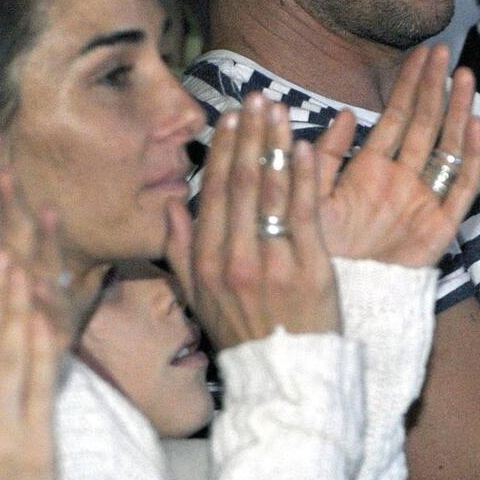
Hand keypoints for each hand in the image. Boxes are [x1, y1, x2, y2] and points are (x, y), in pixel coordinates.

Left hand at [0, 130, 65, 398]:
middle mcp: (10, 281)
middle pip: (12, 227)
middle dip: (6, 191)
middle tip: (1, 150)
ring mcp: (31, 308)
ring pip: (38, 264)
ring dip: (38, 238)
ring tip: (39, 208)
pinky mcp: (43, 342)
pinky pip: (48, 316)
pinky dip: (46, 297)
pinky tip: (39, 280)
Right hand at [167, 94, 338, 349]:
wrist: (284, 380)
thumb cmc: (242, 336)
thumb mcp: (197, 298)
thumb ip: (179, 252)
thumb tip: (168, 207)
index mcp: (205, 263)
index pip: (214, 193)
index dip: (223, 150)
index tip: (230, 116)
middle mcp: (235, 258)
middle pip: (242, 183)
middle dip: (250, 135)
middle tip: (257, 98)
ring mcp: (273, 263)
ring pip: (272, 191)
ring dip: (275, 143)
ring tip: (279, 109)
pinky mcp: (310, 269)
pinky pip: (305, 212)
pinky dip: (303, 176)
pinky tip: (303, 146)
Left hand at [312, 45, 479, 268]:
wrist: (339, 301)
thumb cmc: (324, 252)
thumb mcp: (315, 197)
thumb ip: (326, 157)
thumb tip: (344, 114)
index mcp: (371, 170)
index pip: (396, 116)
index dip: (409, 84)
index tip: (421, 53)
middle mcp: (402, 180)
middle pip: (425, 124)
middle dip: (435, 87)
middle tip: (447, 50)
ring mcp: (424, 201)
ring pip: (447, 147)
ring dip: (457, 112)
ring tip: (465, 77)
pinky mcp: (441, 227)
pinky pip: (461, 187)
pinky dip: (471, 158)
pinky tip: (475, 126)